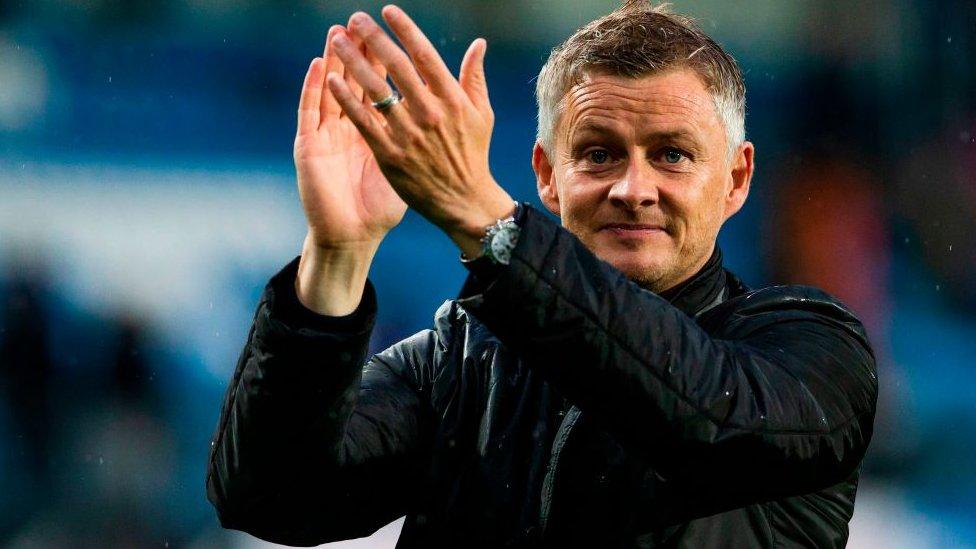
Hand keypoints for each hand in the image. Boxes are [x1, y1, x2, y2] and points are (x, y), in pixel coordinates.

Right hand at [295, 23, 406, 251]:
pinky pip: (311, 114)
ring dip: (335, 61)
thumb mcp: (406, 166)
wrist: (353, 235)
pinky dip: (314, 90)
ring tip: (338, 33)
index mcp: (373, 129)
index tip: (394, 30)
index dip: (386, 58)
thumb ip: (423, 137)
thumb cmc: (380, 206)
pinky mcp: (310, 148)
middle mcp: (348, 127)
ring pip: (330, 89)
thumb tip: (444, 116)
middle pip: (354, 80)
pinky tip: (320, 69)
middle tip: (363, 21)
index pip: (379, 85)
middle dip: (360, 51)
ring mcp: (326, 135)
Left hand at [326, 6, 513, 256]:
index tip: (387, 11)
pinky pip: (363, 121)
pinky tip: (331, 80)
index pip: (425, 55)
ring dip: (353, 61)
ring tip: (337, 40)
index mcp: (452, 99)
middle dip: (373, 38)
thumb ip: (474, 77)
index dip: (405, 30)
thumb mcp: (481, 114)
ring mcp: (408, 134)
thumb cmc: (472, 154)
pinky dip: (346, 99)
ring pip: (375, 90)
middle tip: (355, 18)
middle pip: (396, 66)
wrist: (463, 200)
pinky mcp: (390, 154)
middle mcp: (429, 113)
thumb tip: (478, 44)